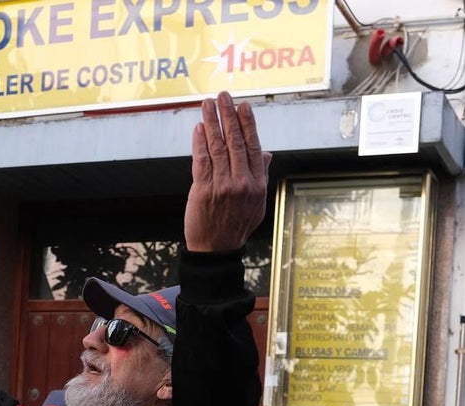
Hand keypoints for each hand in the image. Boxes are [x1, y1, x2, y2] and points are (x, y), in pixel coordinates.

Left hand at [184, 92, 271, 251]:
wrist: (216, 249)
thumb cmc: (236, 225)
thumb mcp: (258, 203)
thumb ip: (261, 176)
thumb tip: (266, 153)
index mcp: (257, 184)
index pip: (254, 147)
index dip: (249, 124)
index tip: (243, 106)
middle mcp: (242, 182)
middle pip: (236, 142)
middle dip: (229, 116)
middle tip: (224, 96)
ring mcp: (222, 186)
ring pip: (218, 147)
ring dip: (212, 122)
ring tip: (208, 104)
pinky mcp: (203, 190)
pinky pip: (201, 161)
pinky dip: (199, 142)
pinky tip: (198, 128)